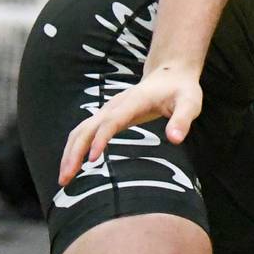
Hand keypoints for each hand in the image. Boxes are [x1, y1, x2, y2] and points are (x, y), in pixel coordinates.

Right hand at [59, 65, 202, 185]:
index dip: (100, 139)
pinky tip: (73, 166)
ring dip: (70, 153)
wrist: (170, 74)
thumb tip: (175, 140)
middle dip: (74, 153)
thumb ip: (183, 120)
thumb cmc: (181, 90)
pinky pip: (85, 132)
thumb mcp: (190, 103)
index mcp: (133, 102)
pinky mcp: (107, 116)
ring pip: (81, 131)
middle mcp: (114, 105)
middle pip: (87, 128)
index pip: (111, 121)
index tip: (93, 160)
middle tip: (66, 179)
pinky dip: (75, 148)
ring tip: (64, 179)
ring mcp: (108, 110)